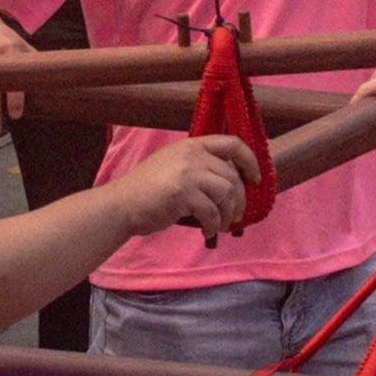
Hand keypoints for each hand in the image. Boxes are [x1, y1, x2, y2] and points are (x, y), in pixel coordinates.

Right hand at [110, 132, 259, 235]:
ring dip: (228, 215)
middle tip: (235, 217)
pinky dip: (213, 225)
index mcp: (192, 145)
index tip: (254, 179)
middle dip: (239, 201)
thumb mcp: (174, 166)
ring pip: (226, 194)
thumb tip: (231, 185)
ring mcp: (187, 172)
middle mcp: (192, 155)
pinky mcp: (183, 193)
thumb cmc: (148, 190)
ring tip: (221, 226)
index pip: (232, 144)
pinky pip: (211, 212)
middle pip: (232, 176)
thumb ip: (199, 167)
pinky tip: (207, 232)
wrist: (121, 204)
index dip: (250, 161)